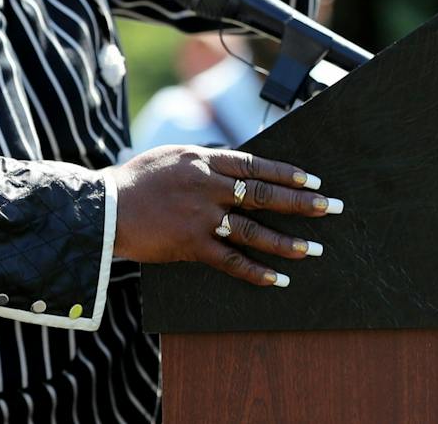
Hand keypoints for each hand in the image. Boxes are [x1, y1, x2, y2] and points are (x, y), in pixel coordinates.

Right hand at [109, 144, 339, 286]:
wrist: (106, 208)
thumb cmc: (136, 180)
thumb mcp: (171, 158)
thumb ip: (204, 163)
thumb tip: (238, 169)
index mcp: (202, 161)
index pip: (254, 164)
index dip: (286, 172)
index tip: (312, 180)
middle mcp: (207, 187)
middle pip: (264, 195)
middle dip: (302, 202)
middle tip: (330, 208)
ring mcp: (201, 217)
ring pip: (254, 230)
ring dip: (286, 241)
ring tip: (312, 249)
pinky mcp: (191, 244)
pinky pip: (230, 260)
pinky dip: (255, 270)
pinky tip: (277, 278)